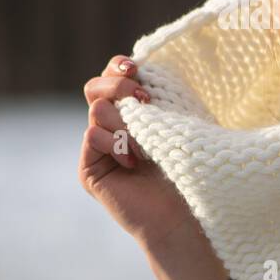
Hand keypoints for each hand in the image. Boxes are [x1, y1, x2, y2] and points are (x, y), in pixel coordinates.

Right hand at [78, 54, 198, 248]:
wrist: (185, 215)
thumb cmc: (189, 169)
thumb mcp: (178, 125)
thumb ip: (160, 98)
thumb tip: (145, 64)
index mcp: (130, 112)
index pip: (112, 77)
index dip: (119, 67)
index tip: (135, 67)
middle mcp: (110, 127)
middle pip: (94, 87)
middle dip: (116, 85)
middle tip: (144, 97)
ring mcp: (97, 149)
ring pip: (97, 110)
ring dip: (125, 121)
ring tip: (146, 144)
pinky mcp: (89, 170)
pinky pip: (91, 136)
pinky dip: (115, 143)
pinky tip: (134, 161)